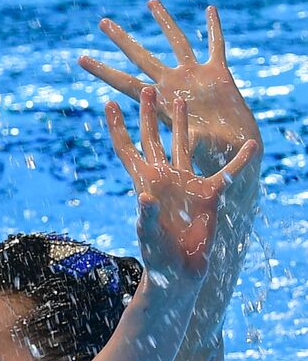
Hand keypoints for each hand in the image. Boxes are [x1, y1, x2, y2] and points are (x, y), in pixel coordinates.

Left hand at [79, 0, 260, 167]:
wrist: (233, 152)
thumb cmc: (212, 157)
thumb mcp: (198, 149)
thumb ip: (191, 142)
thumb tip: (185, 140)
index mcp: (160, 105)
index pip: (125, 84)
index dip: (104, 72)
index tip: (82, 60)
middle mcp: (172, 86)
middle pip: (141, 57)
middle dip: (122, 40)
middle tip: (102, 22)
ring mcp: (194, 77)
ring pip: (177, 42)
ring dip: (165, 21)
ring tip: (150, 2)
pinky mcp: (218, 74)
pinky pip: (216, 45)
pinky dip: (214, 28)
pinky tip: (209, 10)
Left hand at [106, 88, 257, 283]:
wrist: (178, 272)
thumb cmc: (158, 256)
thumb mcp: (150, 234)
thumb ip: (147, 215)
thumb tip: (144, 196)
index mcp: (146, 183)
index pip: (128, 151)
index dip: (119, 129)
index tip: (110, 104)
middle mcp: (164, 178)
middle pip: (154, 138)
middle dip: (149, 114)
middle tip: (148, 88)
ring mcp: (186, 183)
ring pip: (185, 145)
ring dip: (184, 123)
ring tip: (182, 98)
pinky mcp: (208, 194)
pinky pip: (227, 173)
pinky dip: (239, 160)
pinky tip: (251, 146)